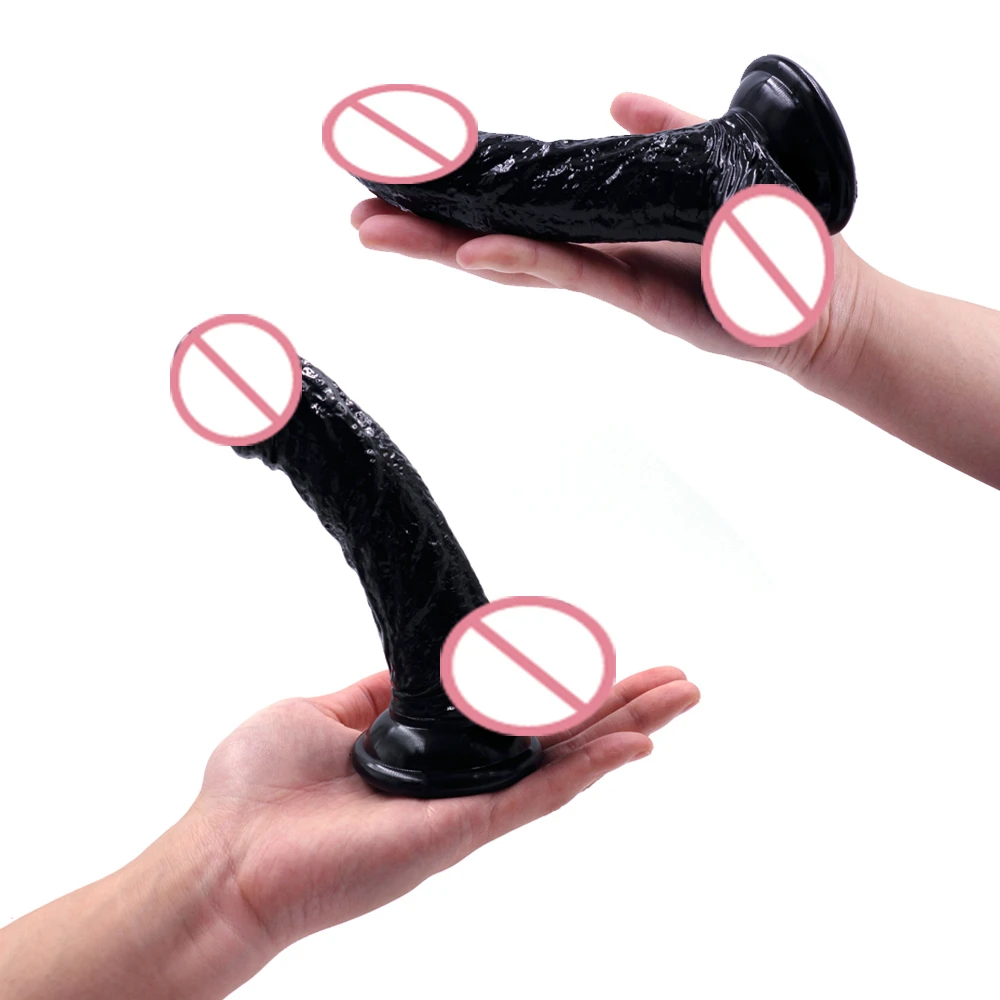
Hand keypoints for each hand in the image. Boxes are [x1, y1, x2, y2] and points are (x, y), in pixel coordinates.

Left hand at [197, 666, 698, 953]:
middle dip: (616, 701)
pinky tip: (634, 743)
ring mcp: (466, 804)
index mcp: (424, 747)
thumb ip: (377, 691)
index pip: (509, 710)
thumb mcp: (320, 709)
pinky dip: (590, 767)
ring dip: (624, 726)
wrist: (225, 857)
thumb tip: (414, 662)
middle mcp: (456, 777)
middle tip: (674, 679)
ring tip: (680, 698)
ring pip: (563, 758)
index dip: (554, 682)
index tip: (590, 654)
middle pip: (554, 732)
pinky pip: (539, 794)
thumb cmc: (256, 790)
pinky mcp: (462, 829)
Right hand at [351, 92, 867, 382]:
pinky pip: (565, 270)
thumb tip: (616, 97)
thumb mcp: (706, 157)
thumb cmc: (769, 238)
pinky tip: (470, 250)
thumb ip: (659, 128)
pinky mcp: (634, 291)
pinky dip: (518, 260)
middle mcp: (591, 249)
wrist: (816, 298)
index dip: (457, 192)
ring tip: (379, 234)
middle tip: (358, 218)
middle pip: (492, 236)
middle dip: (422, 229)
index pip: (515, 203)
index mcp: (601, 218)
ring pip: (510, 256)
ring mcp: (607, 272)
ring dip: (444, 247)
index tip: (400, 179)